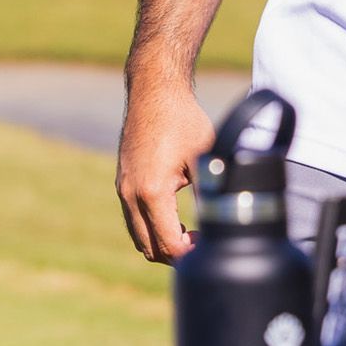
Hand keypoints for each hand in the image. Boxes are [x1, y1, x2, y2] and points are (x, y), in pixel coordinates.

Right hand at [117, 81, 215, 263]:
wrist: (154, 91)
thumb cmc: (182, 120)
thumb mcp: (204, 155)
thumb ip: (209, 191)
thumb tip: (222, 218)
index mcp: (152, 193)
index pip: (168, 244)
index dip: (190, 253)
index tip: (207, 243)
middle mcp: (131, 195)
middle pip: (149, 248)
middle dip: (174, 253)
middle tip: (200, 242)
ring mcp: (123, 189)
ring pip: (138, 236)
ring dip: (160, 241)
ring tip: (188, 232)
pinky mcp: (122, 181)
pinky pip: (132, 218)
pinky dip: (150, 226)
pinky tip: (172, 216)